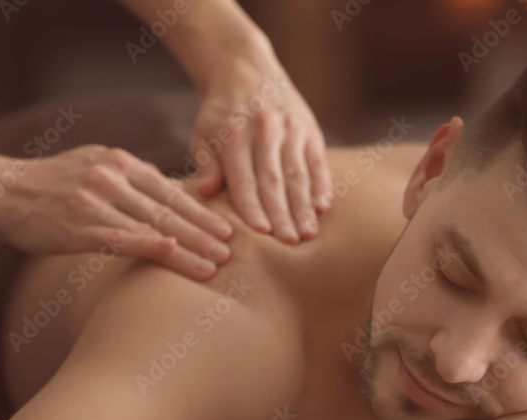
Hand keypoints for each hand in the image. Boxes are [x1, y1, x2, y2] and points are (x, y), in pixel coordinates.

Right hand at [0, 145, 234, 279]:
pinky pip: (125, 238)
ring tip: (215, 265)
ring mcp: (97, 201)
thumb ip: (129, 180)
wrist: (1, 192)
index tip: (227, 229)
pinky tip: (177, 260)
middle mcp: (113, 177)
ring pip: (154, 226)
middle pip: (170, 208)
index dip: (202, 212)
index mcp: (120, 162)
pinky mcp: (80, 225)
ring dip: (190, 247)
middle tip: (233, 250)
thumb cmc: (50, 186)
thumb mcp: (93, 167)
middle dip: (205, 231)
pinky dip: (154, 249)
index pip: (171, 190)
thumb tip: (168, 194)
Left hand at [189, 55, 333, 243]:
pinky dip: (322, 185)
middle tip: (289, 243)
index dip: (253, 208)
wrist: (245, 69)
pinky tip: (323, 207)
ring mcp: (290, 128)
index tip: (262, 234)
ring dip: (304, 206)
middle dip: (282, 215)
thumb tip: (207, 191)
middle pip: (274, 181)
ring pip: (298, 174)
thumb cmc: (220, 113)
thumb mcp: (203, 133)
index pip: (244, 180)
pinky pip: (316, 160)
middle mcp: (264, 130)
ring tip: (308, 234)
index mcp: (234, 135)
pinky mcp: (308, 127)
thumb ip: (207, 163)